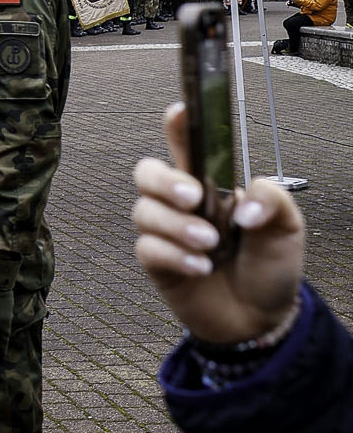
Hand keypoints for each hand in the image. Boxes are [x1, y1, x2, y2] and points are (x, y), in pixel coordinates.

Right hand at [131, 102, 304, 343]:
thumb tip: (243, 206)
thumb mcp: (288, 227)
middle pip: (147, 172)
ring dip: (176, 226)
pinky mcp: (158, 263)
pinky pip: (148, 248)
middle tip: (193, 198)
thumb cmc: (270, 266)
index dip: (177, 124)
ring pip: (144, 211)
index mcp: (211, 182)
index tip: (180, 112)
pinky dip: (174, 256)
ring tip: (210, 245)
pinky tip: (201, 267)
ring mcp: (167, 231)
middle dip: (164, 181)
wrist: (261, 319)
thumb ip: (273, 200)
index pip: (187, 143)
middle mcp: (182, 202)